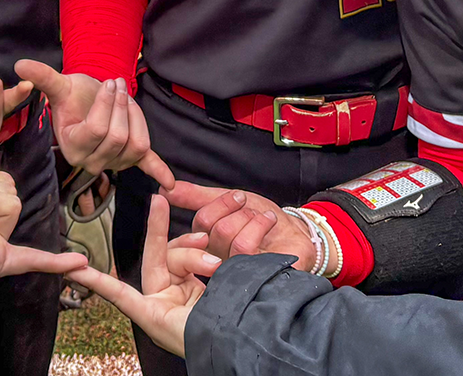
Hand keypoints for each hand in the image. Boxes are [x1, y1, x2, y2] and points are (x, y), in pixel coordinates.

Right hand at [15, 60, 173, 187]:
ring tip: (128, 99)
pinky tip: (170, 184)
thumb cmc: (72, 96)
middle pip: (119, 137)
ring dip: (137, 117)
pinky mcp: (129, 159)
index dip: (107, 103)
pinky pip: (145, 166)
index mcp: (73, 147)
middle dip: (122, 106)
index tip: (109, 82)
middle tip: (119, 85)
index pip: (98, 129)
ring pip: (137, 145)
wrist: (84, 103)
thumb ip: (42, 77)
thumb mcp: (59, 86)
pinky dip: (159, 173)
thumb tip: (20, 65)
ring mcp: (113, 162)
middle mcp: (92, 162)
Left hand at [65, 194, 220, 356]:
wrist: (240, 346)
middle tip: (159, 201)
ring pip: (179, 256)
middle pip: (156, 258)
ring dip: (196, 254)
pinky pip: (194, 260)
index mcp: (151, 316)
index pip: (118, 293)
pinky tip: (215, 257)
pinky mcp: (200, 287)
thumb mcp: (181, 321)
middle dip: (158, 231)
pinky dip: (201, 254)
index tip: (73, 270)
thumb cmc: (208, 341)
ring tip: (216, 264)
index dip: (96, 281)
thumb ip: (176, 294)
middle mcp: (163, 303)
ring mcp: (182, 293)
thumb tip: (194, 269)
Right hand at [167, 181, 312, 267]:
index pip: (198, 223)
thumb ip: (198, 196)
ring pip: (226, 235)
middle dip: (235, 208)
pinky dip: (259, 225)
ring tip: (264, 217)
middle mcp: (215, 261)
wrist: (296, 234)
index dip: (218, 205)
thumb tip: (166, 187)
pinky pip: (244, 247)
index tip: (237, 196)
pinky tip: (270, 221)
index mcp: (206, 244)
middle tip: (251, 206)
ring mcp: (232, 271)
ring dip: (249, 216)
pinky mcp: (250, 275)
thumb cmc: (261, 220)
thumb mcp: (230, 202)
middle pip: (210, 228)